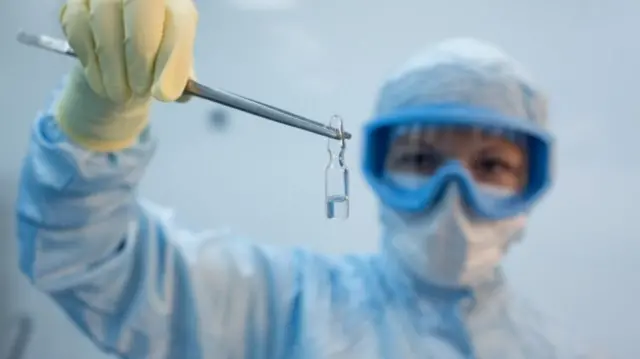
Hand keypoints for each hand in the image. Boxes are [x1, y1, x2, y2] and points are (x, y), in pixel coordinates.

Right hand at [60, 0, 197, 102]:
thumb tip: (166, 92)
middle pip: (141, 9)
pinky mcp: (76, 0)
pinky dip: (91, 61)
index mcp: (175, 1)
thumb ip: (177, 75)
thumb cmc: (157, 52)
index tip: (164, 95)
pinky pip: (78, 27)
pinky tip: (101, 83)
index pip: (179, 22)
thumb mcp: (174, 63)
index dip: (172, 60)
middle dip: (139, 58)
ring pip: (103, 20)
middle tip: (139, 91)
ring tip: (120, 94)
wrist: (123, 44)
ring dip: (113, 67)